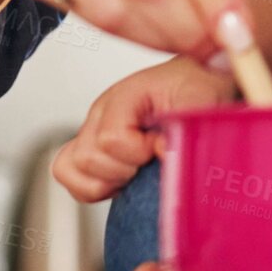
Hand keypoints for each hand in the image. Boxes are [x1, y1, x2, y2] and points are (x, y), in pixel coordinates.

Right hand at [52, 57, 236, 202]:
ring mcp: (93, 129)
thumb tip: (163, 152)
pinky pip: (67, 174)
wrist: (199, 83)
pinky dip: (92, 187)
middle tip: (147, 161)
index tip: (160, 146)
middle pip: (87, 157)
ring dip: (105, 180)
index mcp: (124, 95)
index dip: (138, 152)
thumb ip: (184, 124)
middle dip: (122, 170)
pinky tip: (122, 180)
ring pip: (70, 168)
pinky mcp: (93, 147)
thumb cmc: (198, 88)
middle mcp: (102, 111)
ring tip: (135, 171)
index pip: (110, 138)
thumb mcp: (203, 99)